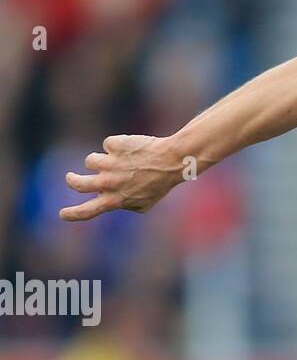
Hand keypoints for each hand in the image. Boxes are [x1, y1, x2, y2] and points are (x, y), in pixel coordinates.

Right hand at [60, 135, 185, 221]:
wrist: (171, 160)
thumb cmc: (159, 184)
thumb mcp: (144, 203)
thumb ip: (125, 204)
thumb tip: (111, 201)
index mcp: (115, 200)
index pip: (89, 211)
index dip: (73, 214)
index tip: (62, 214)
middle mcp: (109, 183)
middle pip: (78, 183)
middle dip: (71, 180)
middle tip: (70, 177)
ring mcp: (109, 163)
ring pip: (90, 161)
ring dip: (101, 161)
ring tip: (120, 161)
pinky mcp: (113, 146)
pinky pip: (107, 145)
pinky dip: (117, 146)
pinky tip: (133, 150)